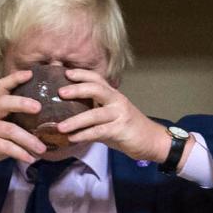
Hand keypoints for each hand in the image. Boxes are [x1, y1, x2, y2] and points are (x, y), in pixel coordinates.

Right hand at [0, 70, 46, 180]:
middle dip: (22, 103)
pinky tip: (30, 159)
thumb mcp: (1, 129)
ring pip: (9, 129)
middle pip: (4, 102)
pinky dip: (19, 153)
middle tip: (39, 107)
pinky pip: (5, 146)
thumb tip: (47, 126)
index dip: (15, 79)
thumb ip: (18, 124)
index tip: (30, 74)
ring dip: (29, 140)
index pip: (3, 87)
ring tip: (42, 149)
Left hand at [54, 69, 186, 163]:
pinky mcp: (120, 130)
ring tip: (60, 126)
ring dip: (75, 121)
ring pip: (94, 114)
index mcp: (113, 95)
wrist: (152, 140)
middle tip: (60, 92)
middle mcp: (117, 101)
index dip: (81, 74)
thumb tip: (69, 112)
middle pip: (96, 89)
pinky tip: (72, 138)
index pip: (97, 79)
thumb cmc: (128, 128)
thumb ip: (95, 110)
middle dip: (77, 89)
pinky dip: (84, 135)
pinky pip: (99, 132)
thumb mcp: (112, 115)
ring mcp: (120, 115)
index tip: (65, 72)